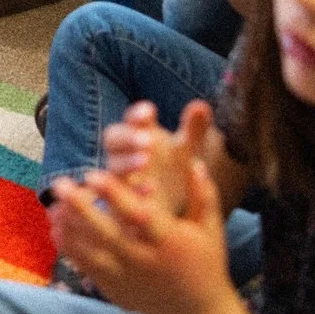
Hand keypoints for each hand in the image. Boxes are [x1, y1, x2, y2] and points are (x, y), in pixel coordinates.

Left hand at [50, 114, 236, 313]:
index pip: (137, 215)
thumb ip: (203, 194)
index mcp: (169, 243)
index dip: (113, 194)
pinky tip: (58, 228)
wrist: (198, 313)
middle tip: (59, 184)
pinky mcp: (115, 291)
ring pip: (89, 253)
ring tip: (52, 205)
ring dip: (67, 228)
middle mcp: (145, 262)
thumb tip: (195, 162)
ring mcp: (127, 279)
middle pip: (105, 234)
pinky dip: (69, 248)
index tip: (92, 174)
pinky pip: (86, 268)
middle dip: (79, 208)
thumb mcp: (211, 229)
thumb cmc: (206, 263)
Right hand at [92, 99, 222, 216]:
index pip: (131, 120)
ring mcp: (120, 178)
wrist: (171, 208)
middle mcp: (123, 155)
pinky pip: (119, 195)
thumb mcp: (188, 148)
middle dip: (127, 138)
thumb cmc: (174, 169)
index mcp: (138, 135)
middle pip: (113, 140)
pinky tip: (149, 189)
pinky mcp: (122, 202)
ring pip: (113, 166)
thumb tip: (201, 105)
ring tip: (145, 160)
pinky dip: (134, 191)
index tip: (151, 111)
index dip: (137, 115)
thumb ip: (194, 128)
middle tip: (147, 139)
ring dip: (126, 163)